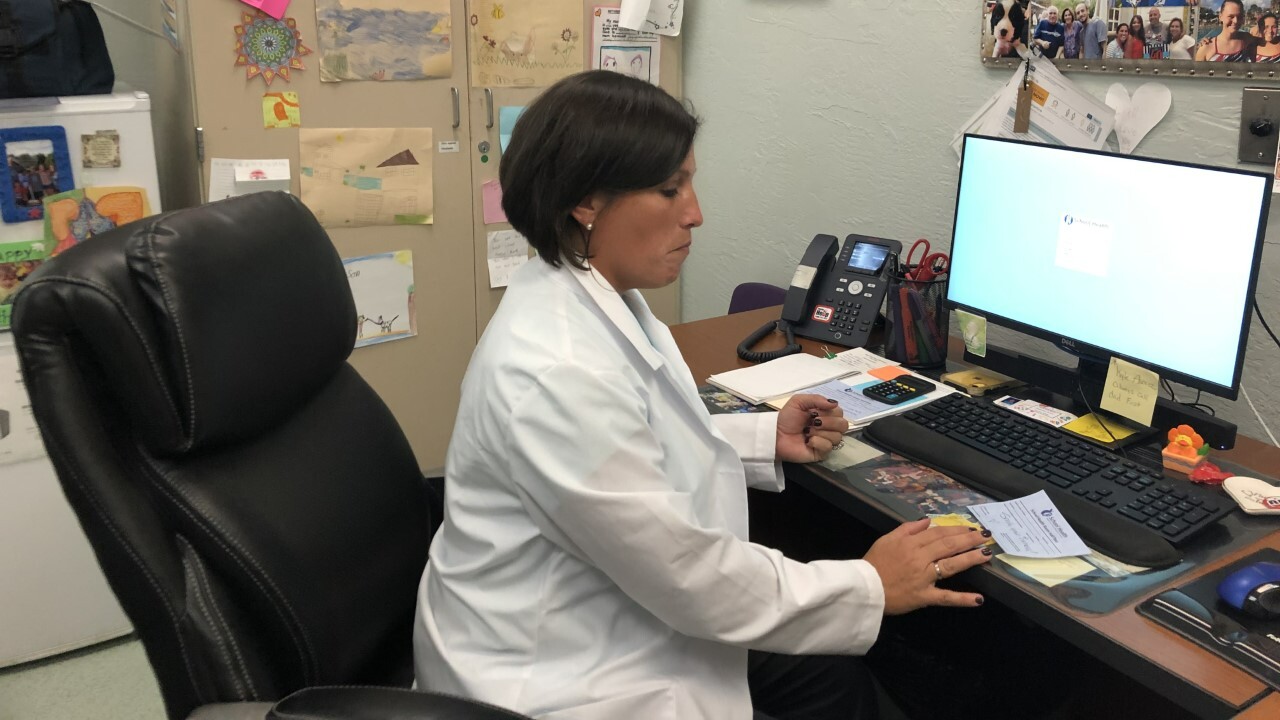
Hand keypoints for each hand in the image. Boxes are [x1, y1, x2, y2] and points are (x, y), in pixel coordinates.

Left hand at [775, 393, 848, 462]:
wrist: (775, 434)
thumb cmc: (786, 418)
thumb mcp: (798, 401)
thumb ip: (816, 399)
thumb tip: (834, 403)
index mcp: (824, 414)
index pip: (840, 412)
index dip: (830, 412)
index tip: (815, 412)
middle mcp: (828, 427)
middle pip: (843, 425)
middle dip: (828, 422)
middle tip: (813, 422)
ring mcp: (825, 441)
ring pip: (837, 436)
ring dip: (820, 432)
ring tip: (807, 432)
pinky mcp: (821, 452)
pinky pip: (828, 447)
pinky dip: (817, 442)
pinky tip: (807, 441)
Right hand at [864, 518, 991, 614]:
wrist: (864, 589)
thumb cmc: (874, 562)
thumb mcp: (887, 539)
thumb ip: (907, 528)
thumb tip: (927, 520)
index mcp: (911, 543)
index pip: (938, 533)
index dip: (956, 529)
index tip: (970, 528)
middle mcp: (920, 558)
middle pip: (948, 546)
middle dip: (969, 540)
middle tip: (985, 536)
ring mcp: (924, 578)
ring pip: (951, 566)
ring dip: (971, 559)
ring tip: (986, 554)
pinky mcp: (924, 596)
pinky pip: (945, 597)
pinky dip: (962, 599)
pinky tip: (979, 599)